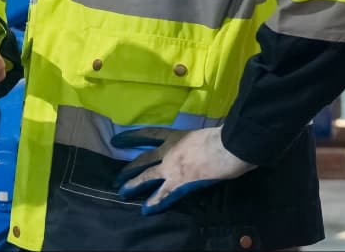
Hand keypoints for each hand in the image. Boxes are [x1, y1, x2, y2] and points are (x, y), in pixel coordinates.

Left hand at [113, 127, 252, 214]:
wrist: (226, 147)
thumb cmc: (220, 137)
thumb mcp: (201, 134)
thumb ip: (195, 141)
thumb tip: (199, 147)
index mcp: (175, 136)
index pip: (149, 134)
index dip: (133, 137)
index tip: (118, 139)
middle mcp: (168, 151)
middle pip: (144, 159)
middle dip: (130, 168)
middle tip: (117, 176)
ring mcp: (172, 168)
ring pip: (147, 177)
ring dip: (134, 185)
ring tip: (122, 192)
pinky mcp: (180, 183)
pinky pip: (164, 195)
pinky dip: (155, 202)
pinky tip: (146, 210)